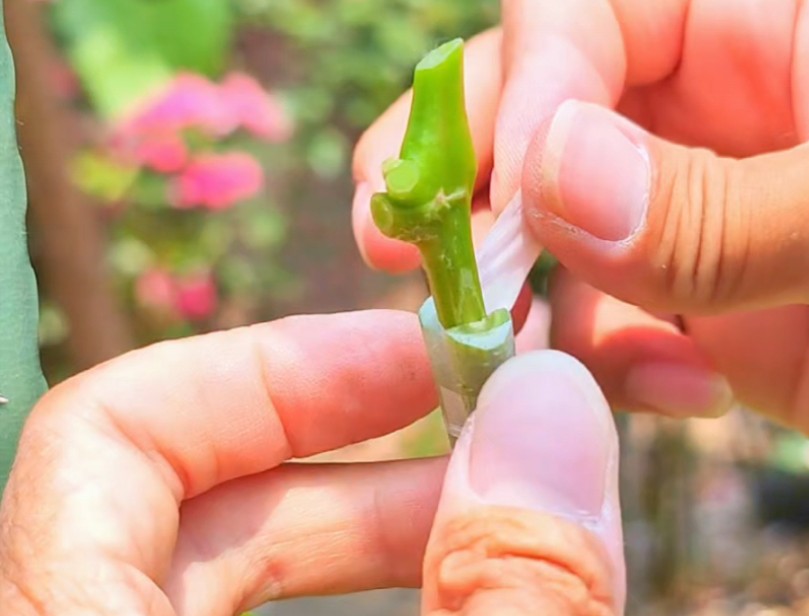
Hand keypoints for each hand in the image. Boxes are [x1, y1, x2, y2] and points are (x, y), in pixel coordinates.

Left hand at [0, 312, 623, 614]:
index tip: (419, 365)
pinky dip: (357, 592)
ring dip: (374, 522)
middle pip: (178, 499)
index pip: (104, 437)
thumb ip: (505, 597)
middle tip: (501, 439)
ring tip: (504, 517)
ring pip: (217, 570)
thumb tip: (549, 410)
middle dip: (361, 452)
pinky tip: (457, 586)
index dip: (270, 373)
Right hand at [351, 0, 808, 508]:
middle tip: (401, 236)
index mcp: (802, 16)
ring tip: (480, 326)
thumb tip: (548, 176)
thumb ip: (721, 206)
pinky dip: (599, 352)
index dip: (531, 79)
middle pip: (561, 105)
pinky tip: (627, 385)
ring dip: (518, 271)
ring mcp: (732, 216)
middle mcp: (750, 106)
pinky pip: (624, 317)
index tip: (501, 184)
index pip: (604, 9)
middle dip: (476, 167)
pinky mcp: (735, 314)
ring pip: (575, 218)